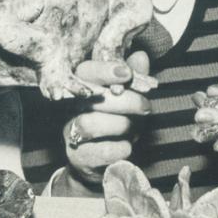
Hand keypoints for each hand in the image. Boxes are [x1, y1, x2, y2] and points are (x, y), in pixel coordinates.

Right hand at [64, 52, 151, 183]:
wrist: (98, 161)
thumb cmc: (114, 121)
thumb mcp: (126, 97)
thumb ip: (133, 78)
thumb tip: (142, 56)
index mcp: (82, 87)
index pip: (84, 71)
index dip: (105, 70)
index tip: (126, 74)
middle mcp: (71, 108)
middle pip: (90, 98)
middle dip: (124, 101)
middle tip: (146, 106)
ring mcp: (71, 132)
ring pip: (89, 124)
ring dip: (120, 124)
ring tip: (134, 128)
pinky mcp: (78, 156)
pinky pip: (99, 151)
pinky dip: (119, 148)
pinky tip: (127, 146)